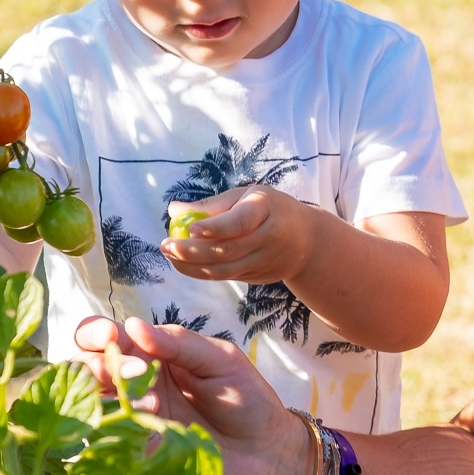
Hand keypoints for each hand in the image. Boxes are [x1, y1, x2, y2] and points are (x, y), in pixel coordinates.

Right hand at [74, 315, 307, 474]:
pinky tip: (147, 434)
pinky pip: (107, 446)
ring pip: (89, 408)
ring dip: (107, 401)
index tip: (110, 338)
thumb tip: (132, 326)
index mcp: (149, 356)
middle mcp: (132, 388)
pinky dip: (117, 436)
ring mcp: (131, 424)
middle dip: (95, 366)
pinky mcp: (137, 457)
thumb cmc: (247, 399)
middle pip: (84, 371)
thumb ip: (179, 343)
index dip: (96, 334)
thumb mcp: (220, 359)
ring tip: (151, 405)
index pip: (104, 337)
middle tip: (134, 375)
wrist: (269, 453)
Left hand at [160, 185, 314, 284]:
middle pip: (227, 250)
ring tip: (169, 254)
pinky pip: (226, 276)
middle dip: (192, 251)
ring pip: (224, 270)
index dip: (215, 227)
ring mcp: (264, 262)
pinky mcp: (258, 277)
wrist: (307, 241)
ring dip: (192, 266)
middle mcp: (268, 238)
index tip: (190, 229)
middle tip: (166, 245)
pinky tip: (183, 264)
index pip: (240, 222)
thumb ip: (212, 205)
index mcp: (267, 209)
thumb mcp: (247, 196)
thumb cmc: (269, 209)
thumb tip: (173, 210)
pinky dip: (202, 272)